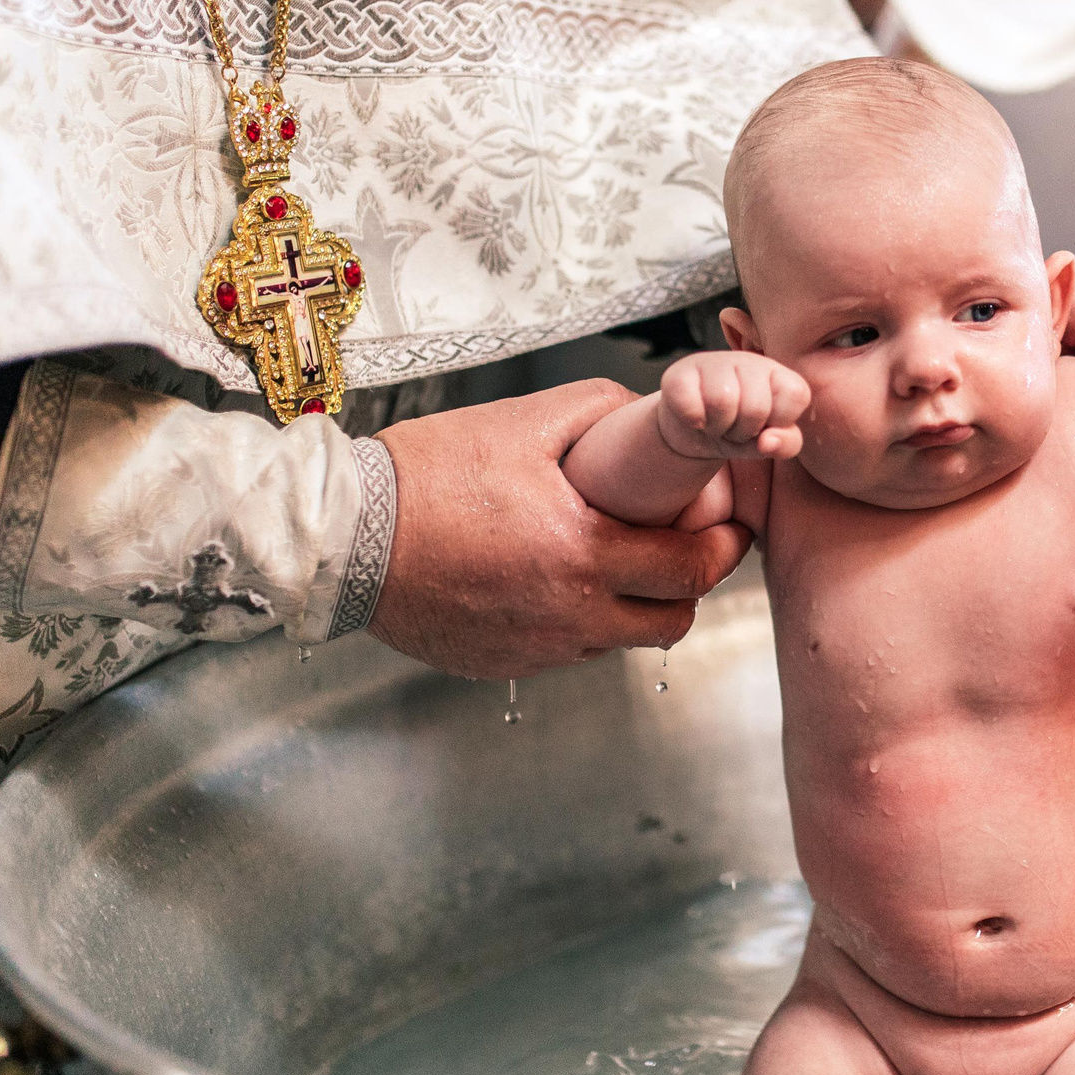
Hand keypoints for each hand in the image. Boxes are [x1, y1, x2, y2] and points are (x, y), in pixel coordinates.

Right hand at [371, 381, 752, 678]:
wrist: (345, 539)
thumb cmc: (424, 478)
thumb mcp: (520, 422)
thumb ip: (595, 410)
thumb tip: (643, 410)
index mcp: (583, 555)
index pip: (693, 568)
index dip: (723, 547)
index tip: (730, 527)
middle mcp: (570, 616)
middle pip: (673, 620)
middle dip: (691, 584)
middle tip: (688, 548)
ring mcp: (538, 649)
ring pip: (623, 641)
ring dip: (636, 606)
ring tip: (617, 562)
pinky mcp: (505, 665)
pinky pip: (569, 652)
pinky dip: (582, 622)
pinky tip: (558, 581)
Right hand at [656, 352, 809, 460]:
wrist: (694, 431)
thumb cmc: (739, 430)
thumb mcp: (769, 443)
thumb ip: (787, 443)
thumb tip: (767, 441)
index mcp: (777, 374)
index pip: (796, 394)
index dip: (780, 421)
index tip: (765, 425)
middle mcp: (749, 360)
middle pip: (755, 406)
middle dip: (744, 431)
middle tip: (734, 427)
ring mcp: (713, 361)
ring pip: (722, 401)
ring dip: (718, 427)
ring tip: (716, 422)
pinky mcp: (680, 372)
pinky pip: (691, 404)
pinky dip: (694, 421)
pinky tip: (695, 418)